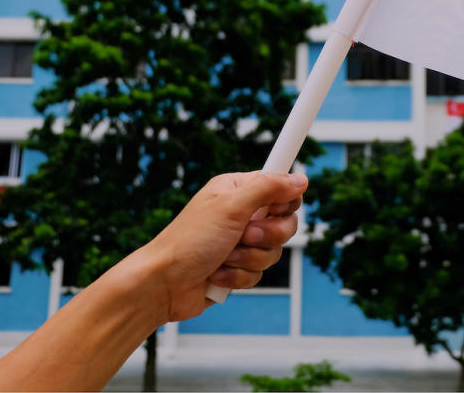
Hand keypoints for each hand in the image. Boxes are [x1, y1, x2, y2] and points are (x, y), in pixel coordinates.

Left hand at [131, 171, 307, 322]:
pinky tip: (217, 274)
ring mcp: (240, 242)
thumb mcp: (231, 207)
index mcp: (238, 190)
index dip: (283, 201)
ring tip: (224, 257)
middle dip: (267, 235)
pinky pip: (259, 272)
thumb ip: (268, 188)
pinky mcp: (238, 267)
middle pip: (284, 222)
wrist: (162, 284)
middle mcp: (241, 214)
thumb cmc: (188, 241)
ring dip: (249, 258)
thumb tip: (300, 179)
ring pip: (273, 250)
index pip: (280, 187)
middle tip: (244, 235)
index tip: (273, 210)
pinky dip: (239, 276)